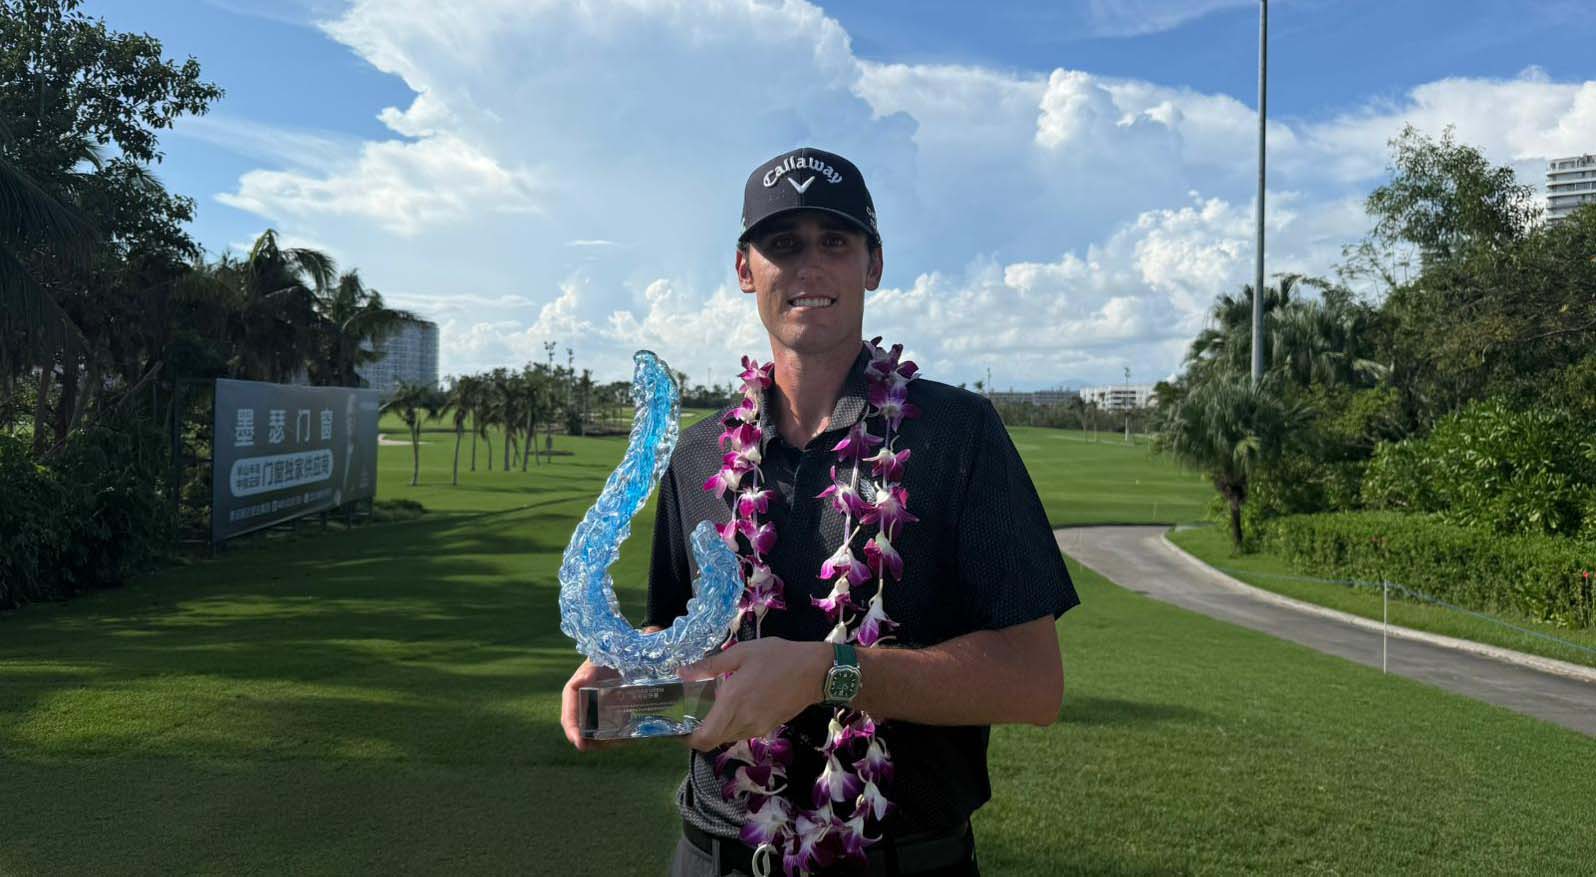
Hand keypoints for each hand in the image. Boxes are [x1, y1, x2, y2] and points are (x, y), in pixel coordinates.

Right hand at [561, 659, 620, 751]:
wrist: (616, 660)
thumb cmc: (601, 661)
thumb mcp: (594, 664)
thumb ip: (587, 672)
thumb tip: (579, 681)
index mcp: (571, 698)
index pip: (569, 720)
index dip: (573, 732)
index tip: (579, 742)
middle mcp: (580, 710)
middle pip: (582, 733)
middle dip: (591, 743)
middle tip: (606, 745)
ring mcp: (592, 716)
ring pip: (595, 736)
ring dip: (606, 742)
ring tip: (620, 741)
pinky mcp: (606, 717)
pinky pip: (608, 732)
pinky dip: (617, 738)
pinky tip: (629, 738)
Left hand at [678, 638, 831, 751]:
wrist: (815, 671)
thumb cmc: (777, 657)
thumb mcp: (741, 653)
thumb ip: (710, 666)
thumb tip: (682, 673)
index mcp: (732, 702)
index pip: (704, 738)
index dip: (688, 739)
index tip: (680, 728)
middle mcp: (742, 721)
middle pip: (714, 740)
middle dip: (702, 730)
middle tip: (696, 712)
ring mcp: (757, 727)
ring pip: (729, 737)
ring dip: (720, 726)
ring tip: (718, 705)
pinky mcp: (768, 727)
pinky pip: (744, 732)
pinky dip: (735, 723)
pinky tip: (739, 704)